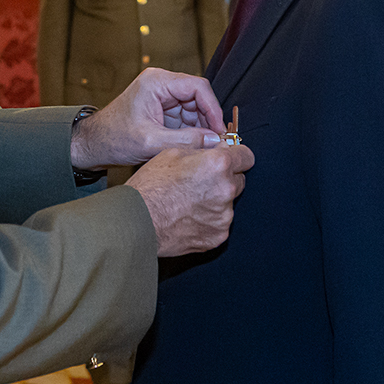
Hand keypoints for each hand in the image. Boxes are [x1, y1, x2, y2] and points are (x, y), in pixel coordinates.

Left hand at [70, 68, 225, 170]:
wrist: (95, 144)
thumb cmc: (114, 139)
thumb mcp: (151, 142)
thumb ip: (185, 141)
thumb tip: (215, 141)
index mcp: (156, 82)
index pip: (198, 87)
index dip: (213, 108)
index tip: (220, 130)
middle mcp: (161, 83)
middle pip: (198, 97)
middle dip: (207, 120)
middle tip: (216, 143)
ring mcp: (162, 95)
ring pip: (194, 108)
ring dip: (200, 127)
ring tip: (203, 148)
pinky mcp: (162, 108)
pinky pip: (185, 116)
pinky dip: (192, 131)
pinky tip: (193, 146)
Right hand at [127, 144, 255, 256]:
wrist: (137, 222)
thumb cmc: (150, 186)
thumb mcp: (173, 152)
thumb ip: (203, 149)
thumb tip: (220, 148)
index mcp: (218, 165)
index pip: (246, 156)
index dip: (236, 156)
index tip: (230, 159)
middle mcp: (226, 190)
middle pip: (238, 180)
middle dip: (224, 179)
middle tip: (199, 182)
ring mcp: (224, 216)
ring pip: (228, 203)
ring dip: (215, 201)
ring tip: (188, 202)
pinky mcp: (218, 236)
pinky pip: (220, 223)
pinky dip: (209, 220)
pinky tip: (188, 217)